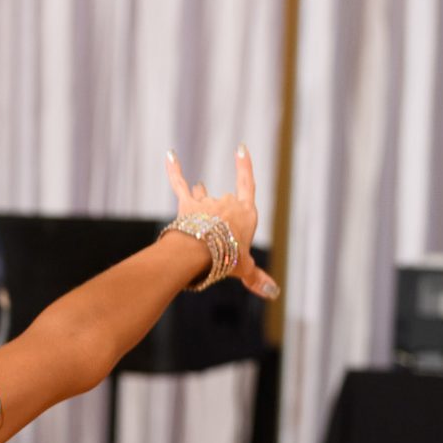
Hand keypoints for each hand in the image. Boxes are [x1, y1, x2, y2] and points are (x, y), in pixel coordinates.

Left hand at [165, 144, 274, 299]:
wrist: (202, 252)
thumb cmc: (226, 260)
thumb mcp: (245, 269)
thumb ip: (256, 278)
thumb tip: (273, 293)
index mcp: (246, 214)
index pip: (248, 185)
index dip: (244, 167)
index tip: (240, 149)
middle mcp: (227, 203)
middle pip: (225, 200)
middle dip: (220, 212)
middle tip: (215, 232)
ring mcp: (206, 202)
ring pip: (202, 193)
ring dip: (199, 196)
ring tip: (197, 199)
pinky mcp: (186, 203)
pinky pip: (179, 182)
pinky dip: (174, 169)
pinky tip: (169, 155)